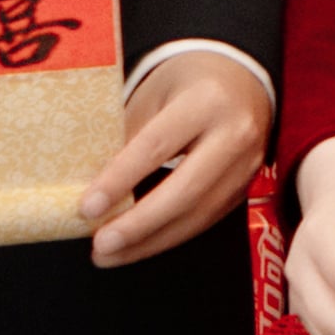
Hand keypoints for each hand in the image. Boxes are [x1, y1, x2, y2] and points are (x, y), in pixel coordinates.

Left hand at [81, 50, 271, 267]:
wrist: (242, 80)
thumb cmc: (187, 83)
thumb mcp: (154, 94)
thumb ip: (128, 135)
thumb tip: (90, 184)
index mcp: (206, 100)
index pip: (157, 147)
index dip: (120, 180)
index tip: (88, 207)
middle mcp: (234, 135)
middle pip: (185, 191)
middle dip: (139, 224)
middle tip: (101, 244)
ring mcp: (246, 166)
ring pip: (198, 215)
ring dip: (150, 241)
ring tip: (110, 254)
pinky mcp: (244, 189)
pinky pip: (205, 220)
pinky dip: (168, 236)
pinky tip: (139, 246)